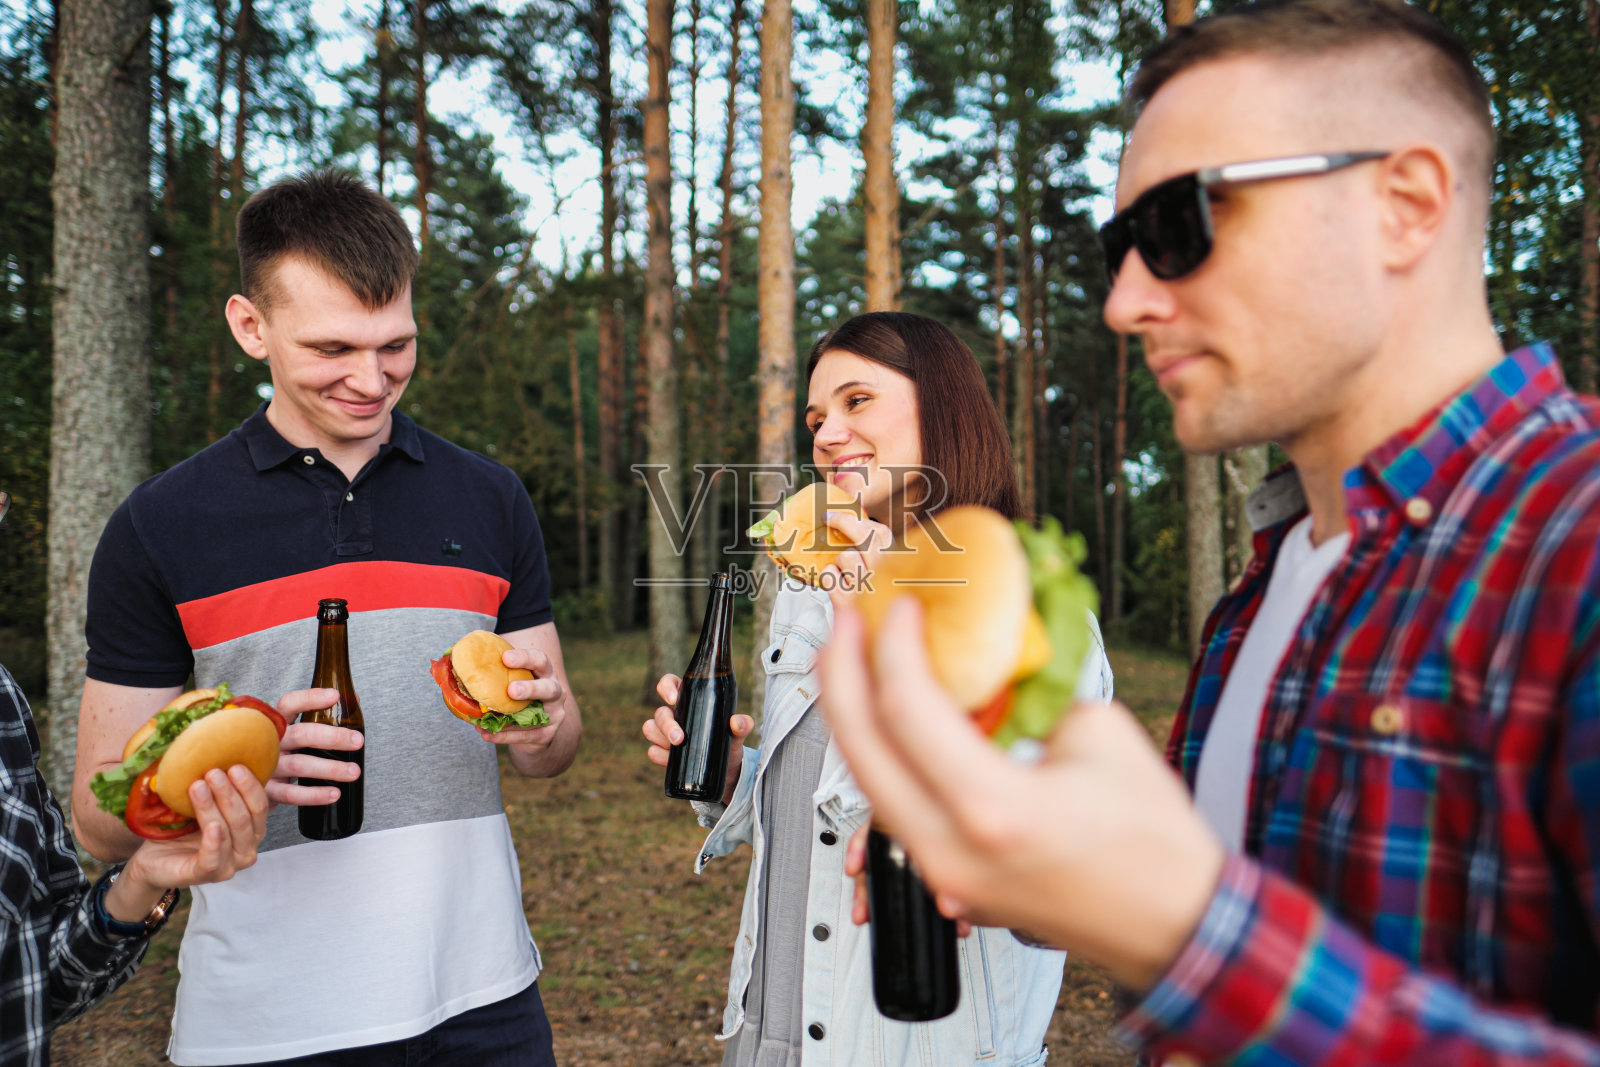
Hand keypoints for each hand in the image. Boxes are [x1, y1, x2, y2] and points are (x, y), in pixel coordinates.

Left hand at [108, 765, 270, 922]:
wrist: (151, 860)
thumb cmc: (178, 830)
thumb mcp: (198, 802)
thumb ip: (213, 783)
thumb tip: (212, 743)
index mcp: (250, 827)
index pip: (261, 803)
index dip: (251, 784)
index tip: (235, 763)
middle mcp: (247, 846)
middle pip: (249, 816)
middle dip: (232, 791)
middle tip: (214, 771)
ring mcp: (231, 864)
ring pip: (231, 831)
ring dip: (216, 807)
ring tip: (198, 786)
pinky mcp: (208, 875)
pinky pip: (216, 857)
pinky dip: (214, 841)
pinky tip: (211, 825)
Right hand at [269, 688, 362, 807]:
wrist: (247, 783)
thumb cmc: (279, 749)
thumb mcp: (293, 730)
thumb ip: (320, 715)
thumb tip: (354, 701)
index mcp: (275, 721)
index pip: (290, 703)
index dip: (311, 698)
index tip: (335, 696)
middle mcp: (268, 741)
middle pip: (301, 734)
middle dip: (333, 737)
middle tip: (358, 741)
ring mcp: (265, 765)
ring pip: (299, 765)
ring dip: (330, 768)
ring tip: (354, 771)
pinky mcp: (266, 790)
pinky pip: (291, 793)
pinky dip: (314, 795)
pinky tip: (334, 794)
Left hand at [475, 645, 568, 750]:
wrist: (538, 728)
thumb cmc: (520, 696)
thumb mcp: (513, 680)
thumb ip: (494, 671)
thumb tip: (450, 660)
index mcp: (545, 673)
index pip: (540, 660)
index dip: (525, 657)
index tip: (505, 657)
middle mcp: (555, 692)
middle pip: (550, 688)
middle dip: (531, 688)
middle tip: (511, 690)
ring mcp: (554, 715)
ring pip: (539, 717)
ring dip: (513, 720)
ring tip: (488, 721)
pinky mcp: (546, 735)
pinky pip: (525, 736)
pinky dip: (505, 736)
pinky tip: (486, 734)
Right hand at [643, 673, 754, 804]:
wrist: (726, 769)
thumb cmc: (729, 741)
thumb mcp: (738, 733)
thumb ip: (743, 724)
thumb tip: (736, 722)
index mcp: (689, 700)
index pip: (669, 684)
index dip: (666, 687)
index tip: (674, 699)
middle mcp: (674, 715)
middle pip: (659, 712)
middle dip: (666, 725)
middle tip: (680, 738)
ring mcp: (666, 734)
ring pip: (650, 728)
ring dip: (659, 737)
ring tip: (676, 747)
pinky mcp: (663, 753)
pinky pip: (652, 751)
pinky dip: (659, 755)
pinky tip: (669, 760)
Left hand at [818, 509, 891, 610]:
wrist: (868, 636)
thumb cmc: (872, 601)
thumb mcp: (881, 574)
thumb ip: (873, 550)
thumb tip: (848, 518)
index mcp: (898, 566)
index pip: (881, 533)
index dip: (857, 519)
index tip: (837, 514)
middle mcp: (888, 577)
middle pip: (865, 538)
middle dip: (843, 522)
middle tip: (828, 518)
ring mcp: (869, 590)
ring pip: (846, 556)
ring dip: (838, 562)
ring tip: (844, 574)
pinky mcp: (848, 605)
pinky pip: (829, 575)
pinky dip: (828, 577)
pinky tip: (835, 585)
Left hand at [819, 596, 1223, 992]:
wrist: (1174, 924)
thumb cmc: (1154, 843)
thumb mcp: (1098, 734)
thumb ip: (1031, 690)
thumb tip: (988, 654)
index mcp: (993, 809)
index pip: (908, 710)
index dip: (894, 645)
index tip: (900, 608)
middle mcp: (952, 849)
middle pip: (861, 749)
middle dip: (841, 673)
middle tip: (844, 623)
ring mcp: (943, 874)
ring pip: (868, 783)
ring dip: (856, 716)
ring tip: (857, 662)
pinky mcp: (949, 881)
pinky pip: (897, 810)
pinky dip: (887, 756)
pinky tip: (894, 720)